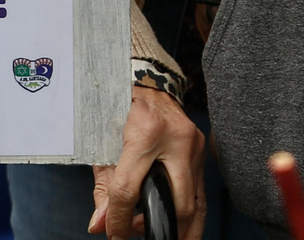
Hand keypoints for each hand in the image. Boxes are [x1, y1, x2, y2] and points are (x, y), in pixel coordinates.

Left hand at [91, 85, 204, 238]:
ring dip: (182, 230)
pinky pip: (200, 192)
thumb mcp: (104, 141)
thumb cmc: (122, 107)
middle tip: (142, 238)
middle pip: (178, 203)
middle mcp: (177, 140)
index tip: (114, 233)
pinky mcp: (203, 153)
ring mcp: (195, 146)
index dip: (120, 218)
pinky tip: (175, 224)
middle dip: (164, 230)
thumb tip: (100, 225)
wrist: (149, 80)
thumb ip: (103, 187)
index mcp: (144, 132)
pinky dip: (188, 213)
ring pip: (197, 204)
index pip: (130, 187)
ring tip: (163, 237)